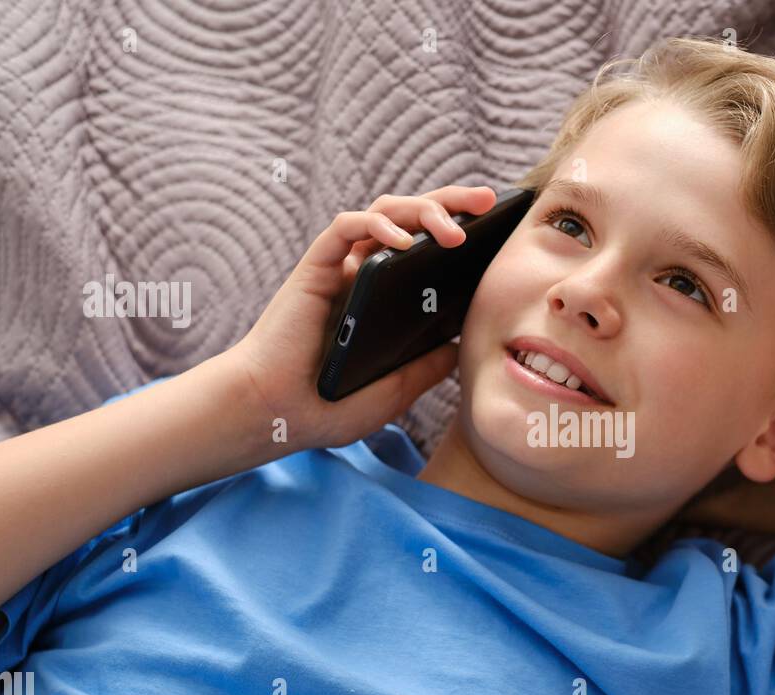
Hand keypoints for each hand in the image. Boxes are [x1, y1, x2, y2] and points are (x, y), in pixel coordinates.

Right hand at [220, 185, 497, 451]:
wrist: (274, 414)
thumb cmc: (328, 406)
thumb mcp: (395, 390)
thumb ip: (427, 367)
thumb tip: (463, 346)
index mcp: (387, 297)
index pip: (430, 248)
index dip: (463, 231)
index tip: (499, 227)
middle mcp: (365, 273)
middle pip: (413, 217)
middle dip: (453, 202)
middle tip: (488, 199)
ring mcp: (341, 268)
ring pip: (384, 211)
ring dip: (423, 210)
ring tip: (455, 230)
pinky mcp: (316, 267)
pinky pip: (346, 228)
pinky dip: (376, 225)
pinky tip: (404, 241)